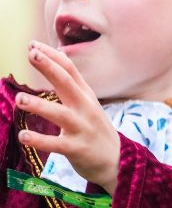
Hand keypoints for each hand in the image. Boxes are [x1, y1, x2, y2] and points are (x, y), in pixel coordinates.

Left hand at [16, 41, 120, 193]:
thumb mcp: (87, 104)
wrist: (116, 161)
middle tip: (32, 54)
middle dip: (49, 68)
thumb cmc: (94, 130)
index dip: (52, 56)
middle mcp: (86, 108)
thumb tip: (54, 60)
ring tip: (20, 99)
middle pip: (67, 83)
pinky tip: (23, 136)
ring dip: (40, 106)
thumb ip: (71, 86)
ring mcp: (82, 128)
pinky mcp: (77, 148)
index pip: (70, 69)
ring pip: (61, 114)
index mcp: (86, 95)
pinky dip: (40, 140)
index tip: (33, 45)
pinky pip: (56, 143)